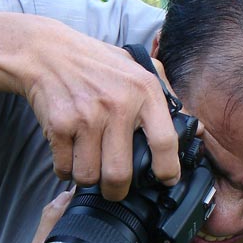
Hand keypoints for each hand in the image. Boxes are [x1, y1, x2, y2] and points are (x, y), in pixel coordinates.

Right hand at [21, 21, 180, 199]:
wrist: (46, 51)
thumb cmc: (96, 63)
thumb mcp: (138, 68)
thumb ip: (168, 96)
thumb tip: (196, 129)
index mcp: (144, 91)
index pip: (165, 142)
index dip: (168, 170)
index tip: (166, 180)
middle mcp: (118, 104)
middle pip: (120, 173)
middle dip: (117, 191)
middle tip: (116, 190)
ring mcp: (87, 116)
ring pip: (89, 176)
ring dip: (88, 180)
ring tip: (89, 169)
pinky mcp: (60, 125)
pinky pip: (64, 168)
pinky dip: (65, 171)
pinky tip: (69, 158)